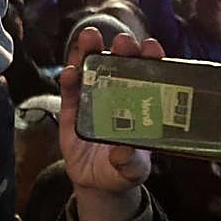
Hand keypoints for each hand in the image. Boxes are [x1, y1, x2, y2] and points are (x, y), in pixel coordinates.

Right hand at [59, 29, 162, 220]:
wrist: (94, 183)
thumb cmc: (121, 172)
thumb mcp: (131, 171)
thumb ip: (129, 162)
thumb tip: (122, 150)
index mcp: (140, 108)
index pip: (150, 78)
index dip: (151, 61)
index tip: (152, 47)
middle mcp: (118, 98)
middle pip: (120, 68)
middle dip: (122, 51)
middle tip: (123, 41)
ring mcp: (93, 101)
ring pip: (92, 71)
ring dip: (90, 53)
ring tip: (89, 37)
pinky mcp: (71, 111)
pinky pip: (69, 91)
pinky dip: (68, 79)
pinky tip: (70, 71)